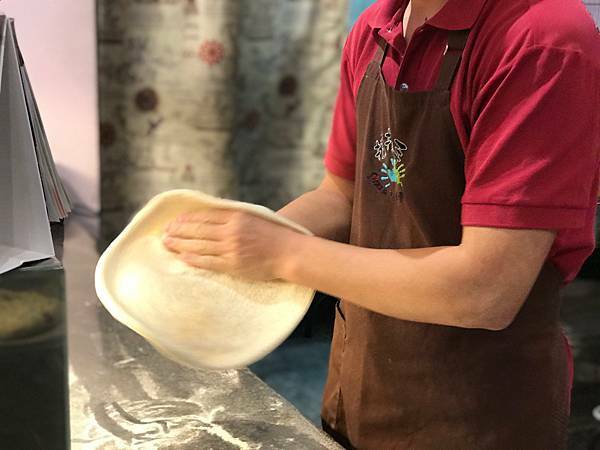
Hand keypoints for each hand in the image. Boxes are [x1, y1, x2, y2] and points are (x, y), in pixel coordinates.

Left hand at [162, 208, 298, 281]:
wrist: (289, 252)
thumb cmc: (273, 234)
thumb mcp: (253, 217)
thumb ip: (233, 216)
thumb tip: (210, 216)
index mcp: (236, 216)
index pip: (204, 216)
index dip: (186, 219)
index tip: (174, 221)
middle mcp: (231, 231)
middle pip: (197, 230)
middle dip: (178, 231)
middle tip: (164, 233)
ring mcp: (231, 249)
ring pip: (199, 246)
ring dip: (180, 245)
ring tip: (167, 244)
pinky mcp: (233, 265)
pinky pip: (208, 262)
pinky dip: (193, 260)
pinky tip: (182, 258)